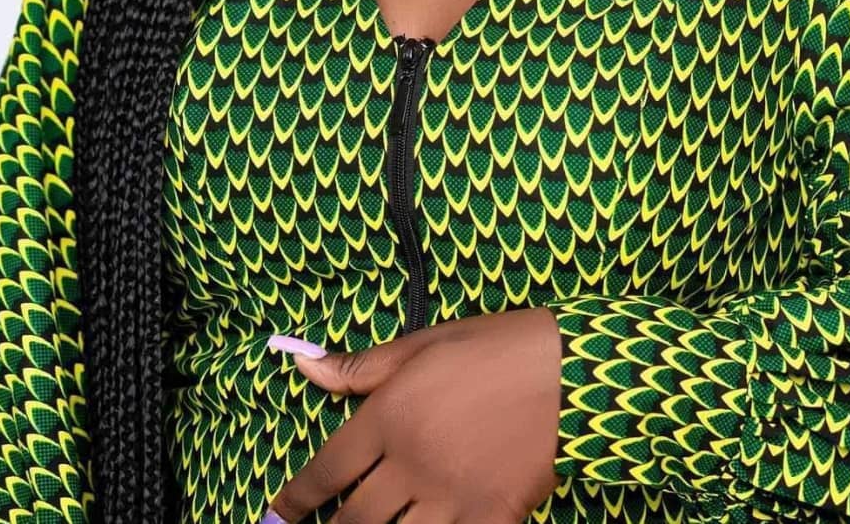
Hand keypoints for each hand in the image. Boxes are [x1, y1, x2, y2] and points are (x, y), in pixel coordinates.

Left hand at [261, 305, 565, 523]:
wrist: (570, 370)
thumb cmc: (496, 347)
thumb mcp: (425, 343)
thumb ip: (362, 366)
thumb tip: (304, 366)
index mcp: (389, 415)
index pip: (328, 469)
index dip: (297, 500)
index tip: (279, 515)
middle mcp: (410, 461)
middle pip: (354, 519)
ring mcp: (449, 496)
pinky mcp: (488, 517)